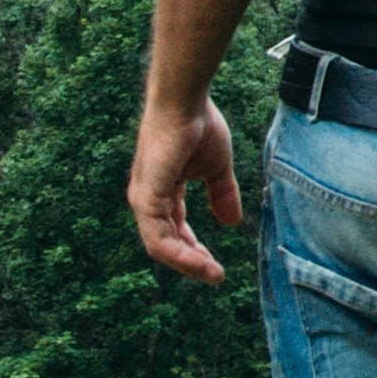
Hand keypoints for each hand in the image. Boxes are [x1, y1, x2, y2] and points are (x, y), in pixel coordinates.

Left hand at [127, 90, 245, 285]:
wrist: (185, 101)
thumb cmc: (198, 124)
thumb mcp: (216, 168)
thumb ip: (221, 194)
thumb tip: (232, 222)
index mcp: (162, 192)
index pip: (174, 230)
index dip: (195, 250)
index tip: (216, 266)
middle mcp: (147, 199)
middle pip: (165, 244)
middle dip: (191, 262)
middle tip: (216, 276)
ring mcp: (144, 199)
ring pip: (160, 247)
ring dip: (187, 264)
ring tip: (212, 274)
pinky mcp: (145, 198)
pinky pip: (158, 238)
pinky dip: (179, 254)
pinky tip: (200, 261)